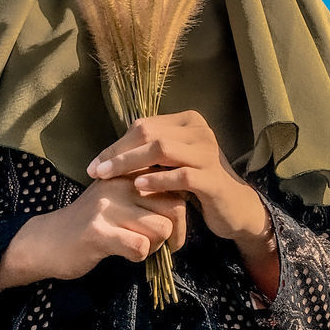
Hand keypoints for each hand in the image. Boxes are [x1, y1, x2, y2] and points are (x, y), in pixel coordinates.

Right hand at [32, 171, 187, 281]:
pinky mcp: (98, 232)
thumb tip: (184, 204)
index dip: (179, 212)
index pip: (173, 184)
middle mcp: (119, 184)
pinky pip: (139, 247)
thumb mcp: (119, 199)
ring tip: (139, 247)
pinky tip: (125, 254)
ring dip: (156, 246)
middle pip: (174, 207)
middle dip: (174, 233)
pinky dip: (139, 256)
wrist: (47, 241)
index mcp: (126, 173)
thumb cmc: (90, 223)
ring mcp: (108, 207)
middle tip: (160, 245)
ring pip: (160, 228)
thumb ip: (147, 196)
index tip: (171, 228)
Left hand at [85, 111, 268, 244]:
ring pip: (162, 150)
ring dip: (131, 163)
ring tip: (110, 178)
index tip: (95, 164)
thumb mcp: (174, 162)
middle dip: (119, 153)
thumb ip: (151, 151)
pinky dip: (157, 180)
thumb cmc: (197, 183)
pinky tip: (138, 187)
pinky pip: (180, 175)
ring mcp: (208, 153)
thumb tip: (111, 153)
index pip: (144, 125)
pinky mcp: (212, 179)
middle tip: (96, 172)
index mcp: (188, 121)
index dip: (117, 144)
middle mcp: (199, 131)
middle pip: (150, 134)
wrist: (233, 207)